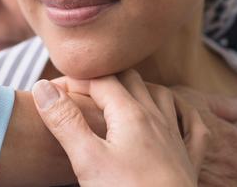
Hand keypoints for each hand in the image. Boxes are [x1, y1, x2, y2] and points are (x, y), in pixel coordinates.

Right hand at [32, 70, 208, 186]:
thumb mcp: (87, 160)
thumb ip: (65, 122)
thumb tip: (42, 88)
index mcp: (130, 114)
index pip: (100, 80)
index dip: (75, 80)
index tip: (52, 89)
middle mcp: (156, 118)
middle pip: (131, 80)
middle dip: (105, 78)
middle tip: (82, 88)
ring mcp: (176, 137)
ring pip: (162, 95)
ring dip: (142, 87)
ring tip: (123, 93)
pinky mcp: (189, 159)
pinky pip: (194, 125)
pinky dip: (184, 112)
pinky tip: (177, 114)